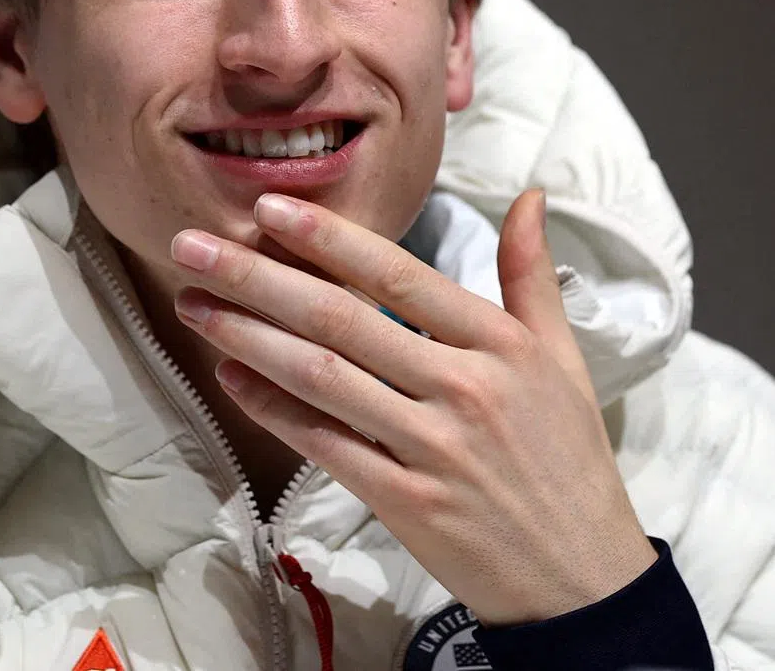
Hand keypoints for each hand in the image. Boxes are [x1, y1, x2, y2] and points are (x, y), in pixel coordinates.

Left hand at [170, 189, 656, 625]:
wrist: (583, 579)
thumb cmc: (567, 455)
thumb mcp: (562, 356)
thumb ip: (532, 272)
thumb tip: (529, 195)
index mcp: (497, 343)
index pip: (398, 275)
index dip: (328, 238)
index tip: (267, 208)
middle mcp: (461, 388)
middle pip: (341, 320)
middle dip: (256, 277)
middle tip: (191, 247)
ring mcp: (429, 448)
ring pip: (320, 378)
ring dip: (246, 337)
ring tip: (193, 304)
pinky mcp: (404, 502)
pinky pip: (324, 445)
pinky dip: (272, 408)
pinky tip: (230, 377)